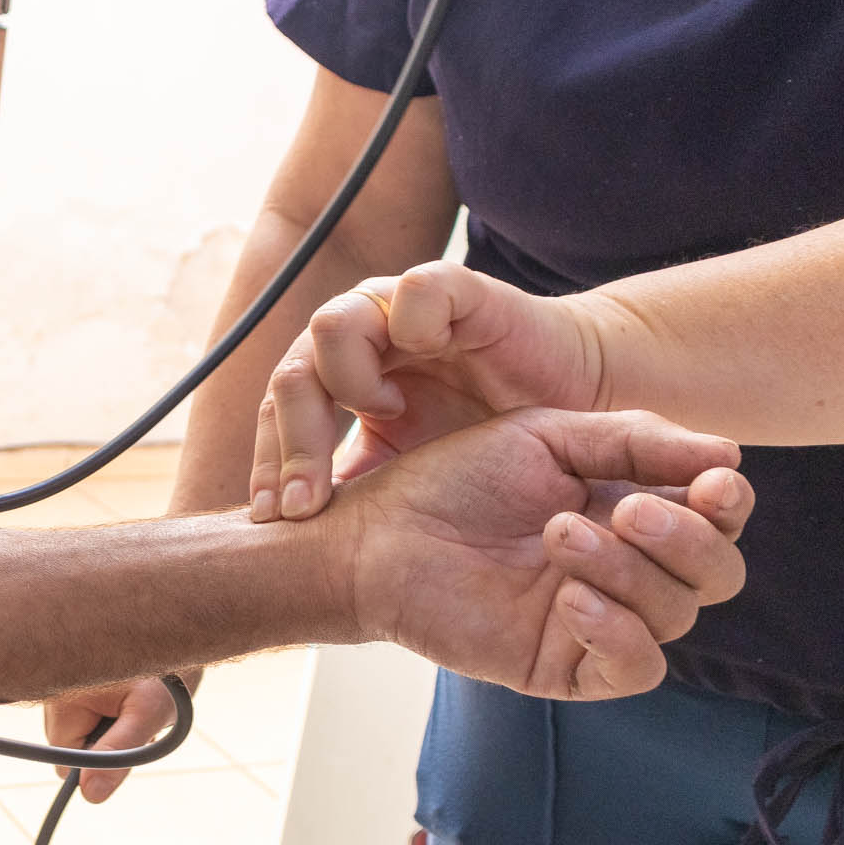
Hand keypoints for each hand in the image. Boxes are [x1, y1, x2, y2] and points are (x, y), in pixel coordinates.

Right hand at [44, 675, 182, 803]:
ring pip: (74, 730)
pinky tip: (122, 693)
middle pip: (67, 746)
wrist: (174, 628)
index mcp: (60, 699)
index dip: (97, 761)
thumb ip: (118, 754)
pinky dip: (101, 711)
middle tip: (135, 719)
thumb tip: (90, 795)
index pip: (63, 761)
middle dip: (100, 742)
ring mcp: (57, 684)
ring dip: (104, 726)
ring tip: (133, 701)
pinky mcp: (67, 678)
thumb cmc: (166, 672)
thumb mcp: (147, 715)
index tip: (128, 741)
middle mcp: (49, 691)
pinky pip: (78, 713)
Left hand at [251, 262, 607, 522]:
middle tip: (306, 505)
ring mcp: (402, 310)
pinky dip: (410, 329)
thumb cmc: (490, 442)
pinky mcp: (458, 290)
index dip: (270, 465)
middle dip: (292, 445)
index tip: (273, 521)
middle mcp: (362, 339)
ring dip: (347, 381)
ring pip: (332, 325)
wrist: (573, 401)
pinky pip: (414, 289)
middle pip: (291, 375)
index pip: (278, 415)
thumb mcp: (413, 479)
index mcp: (340, 378)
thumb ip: (361, 496)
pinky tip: (426, 380)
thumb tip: (297, 554)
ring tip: (385, 417)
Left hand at [323, 407, 751, 700]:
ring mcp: (599, 621)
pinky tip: (569, 597)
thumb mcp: (547, 437)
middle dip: (688, 540)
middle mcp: (628, 570)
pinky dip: (618, 631)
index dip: (729, 503)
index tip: (713, 482)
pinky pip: (635, 668)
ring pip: (675, 615)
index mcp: (632, 510)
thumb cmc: (453, 478)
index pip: (719, 519)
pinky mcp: (564, 666)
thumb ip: (634, 441)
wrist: (378, 532)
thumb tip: (731, 454)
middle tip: (625, 510)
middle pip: (717, 574)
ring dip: (630, 571)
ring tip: (560, 535)